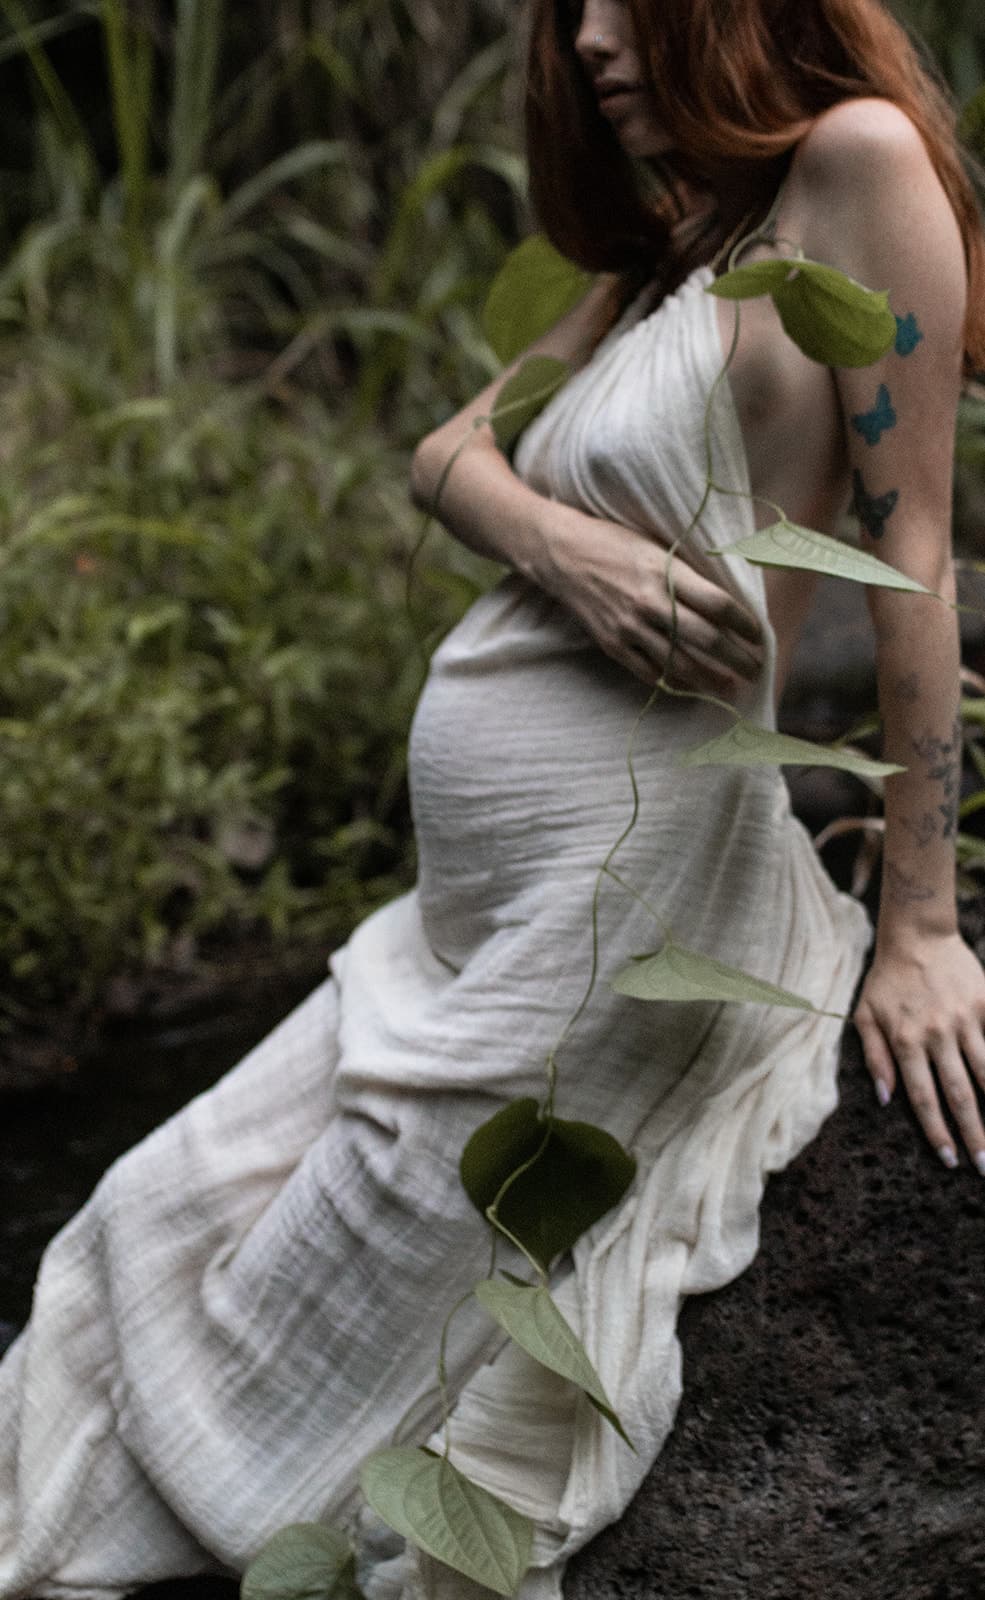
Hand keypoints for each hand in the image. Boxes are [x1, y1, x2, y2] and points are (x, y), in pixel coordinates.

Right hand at [540, 503, 763, 693]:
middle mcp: (649, 603)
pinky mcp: (613, 645)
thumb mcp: (656, 546)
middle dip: (737, 658)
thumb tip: (724, 601)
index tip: (758, 634)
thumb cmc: (613, 542)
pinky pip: (650, 672)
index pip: (718, 605)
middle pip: (706, 638)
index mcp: (665, 573)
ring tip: (731, 686)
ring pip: (681, 663)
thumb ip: (686, 575)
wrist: (561, 554)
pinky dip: (675, 682)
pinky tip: (692, 687)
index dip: (744, 623)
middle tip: (757, 668)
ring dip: (712, 678)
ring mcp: (630, 628)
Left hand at [854, 931, 984, 1172]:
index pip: (923, 1097)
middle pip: (959, 1094)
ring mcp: (965, 1019)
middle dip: (974, 1135)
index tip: (949, 1160)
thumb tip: (885, 1098)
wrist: (917, 935)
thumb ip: (874, 1057)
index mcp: (905, 1041)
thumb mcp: (864, 1016)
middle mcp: (936, 1034)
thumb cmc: (886, 979)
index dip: (937, 1132)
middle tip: (983, 1166)